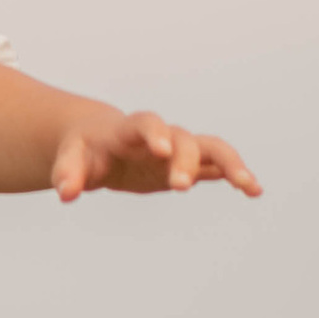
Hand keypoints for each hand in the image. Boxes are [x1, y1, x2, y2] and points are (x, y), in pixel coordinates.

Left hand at [51, 111, 259, 202]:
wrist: (101, 143)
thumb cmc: (85, 150)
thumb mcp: (70, 159)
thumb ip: (68, 174)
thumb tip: (65, 193)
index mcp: (130, 130)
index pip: (146, 123)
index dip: (156, 134)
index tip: (162, 150)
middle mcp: (161, 136)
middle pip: (182, 140)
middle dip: (185, 161)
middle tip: (180, 188)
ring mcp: (178, 149)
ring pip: (210, 149)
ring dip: (230, 165)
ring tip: (249, 187)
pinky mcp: (188, 165)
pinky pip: (216, 167)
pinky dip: (234, 176)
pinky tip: (253, 191)